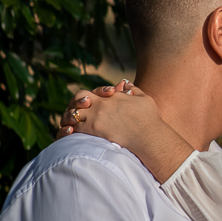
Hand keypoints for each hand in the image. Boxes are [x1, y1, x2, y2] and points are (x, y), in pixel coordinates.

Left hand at [58, 82, 190, 180]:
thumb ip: (133, 89)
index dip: (92, 97)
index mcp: (112, 96)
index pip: (95, 91)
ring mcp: (96, 116)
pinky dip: (71, 130)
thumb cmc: (150, 120)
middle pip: (79, 97)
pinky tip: (74, 134)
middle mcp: (101, 103)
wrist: (149, 138)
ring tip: (74, 124)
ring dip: (71, 117)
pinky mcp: (92, 129)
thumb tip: (125, 83)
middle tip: (80, 111)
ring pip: (73, 112)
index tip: (94, 104)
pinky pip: (74, 126)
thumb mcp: (144, 99)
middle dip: (77, 103)